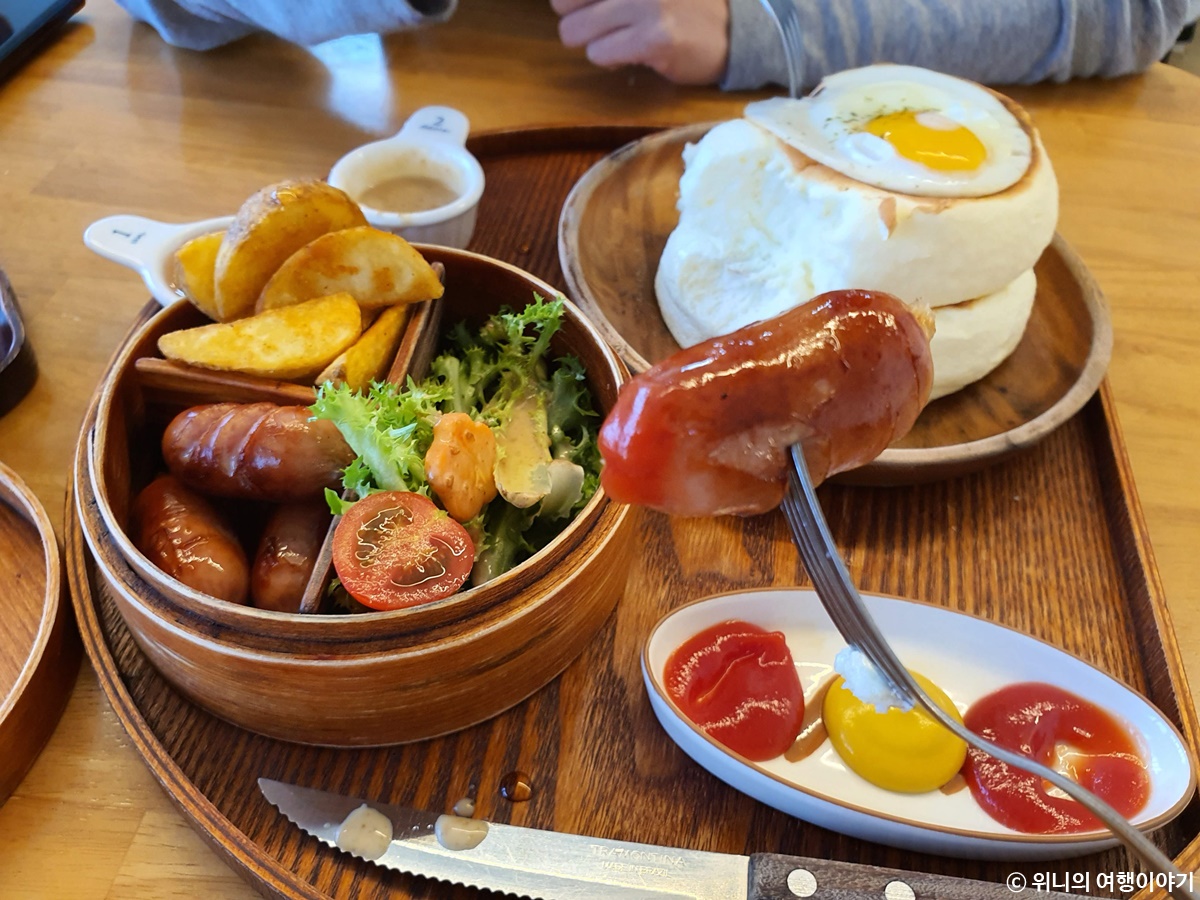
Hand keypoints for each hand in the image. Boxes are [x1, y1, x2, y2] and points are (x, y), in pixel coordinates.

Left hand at [550, 0, 729, 84]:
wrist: (735, 30)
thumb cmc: (681, 3)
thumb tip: (557, 3)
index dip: (570, 3)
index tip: (592, 8)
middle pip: (561, 3)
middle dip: (578, 20)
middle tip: (605, 23)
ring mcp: (644, 3)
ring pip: (575, 32)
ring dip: (595, 43)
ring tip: (623, 38)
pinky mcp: (653, 37)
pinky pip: (600, 55)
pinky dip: (611, 60)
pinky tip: (634, 54)